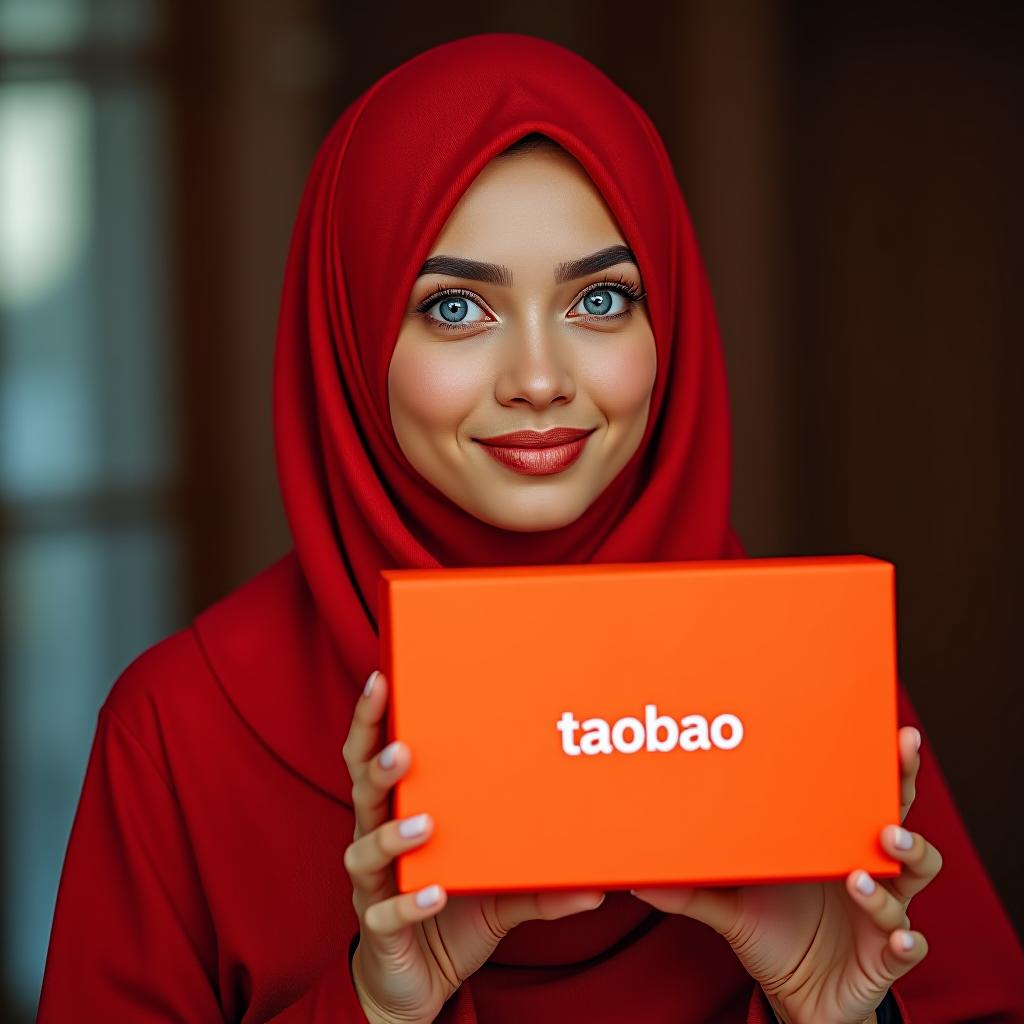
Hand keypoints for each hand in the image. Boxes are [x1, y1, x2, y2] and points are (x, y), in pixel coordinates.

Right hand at [343, 670, 605, 1023]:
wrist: (416, 983)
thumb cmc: (450, 916)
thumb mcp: (500, 891)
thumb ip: (541, 884)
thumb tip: (598, 883)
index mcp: (398, 812)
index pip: (374, 757)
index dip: (372, 719)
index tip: (383, 680)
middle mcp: (378, 840)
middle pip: (362, 791)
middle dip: (377, 765)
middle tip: (402, 749)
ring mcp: (374, 886)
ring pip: (366, 849)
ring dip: (394, 834)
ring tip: (426, 824)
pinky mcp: (380, 930)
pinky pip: (386, 913)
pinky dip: (409, 903)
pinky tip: (434, 893)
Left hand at [630, 726, 941, 1023]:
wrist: (796, 997)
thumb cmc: (773, 936)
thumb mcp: (728, 908)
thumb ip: (690, 891)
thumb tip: (637, 876)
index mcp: (828, 845)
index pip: (859, 792)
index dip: (874, 760)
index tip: (878, 726)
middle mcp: (864, 869)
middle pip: (897, 815)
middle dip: (901, 782)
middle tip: (898, 756)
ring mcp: (879, 911)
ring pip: (913, 875)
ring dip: (905, 856)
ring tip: (877, 851)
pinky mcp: (883, 958)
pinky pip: (905, 944)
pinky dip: (905, 939)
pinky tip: (899, 936)